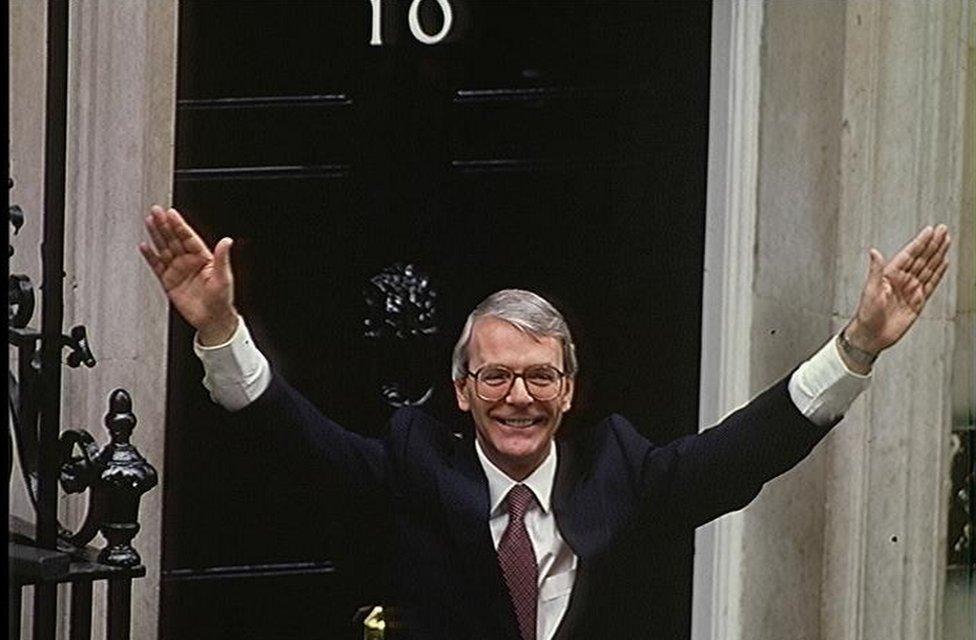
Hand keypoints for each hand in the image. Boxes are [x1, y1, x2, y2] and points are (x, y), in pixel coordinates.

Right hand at [138, 205, 238, 344]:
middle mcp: (189, 262)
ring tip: (149, 222)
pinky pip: (157, 266)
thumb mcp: (224, 277)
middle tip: (156, 211)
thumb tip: (227, 241)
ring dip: (156, 236)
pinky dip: (150, 256)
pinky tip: (144, 246)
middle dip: (165, 225)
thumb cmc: (222, 299)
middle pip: (174, 239)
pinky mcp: (169, 281)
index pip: (188, 237)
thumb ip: (222, 258)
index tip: (171, 213)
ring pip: (164, 249)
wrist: (212, 319)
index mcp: (203, 258)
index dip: (179, 225)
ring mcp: (178, 270)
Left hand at [845, 224, 950, 357]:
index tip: (930, 230)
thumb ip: (875, 270)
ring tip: (946, 242)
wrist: (872, 335)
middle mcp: (902, 280)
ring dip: (938, 255)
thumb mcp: (870, 290)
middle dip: (933, 244)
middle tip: (943, 230)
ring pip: (928, 268)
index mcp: (890, 275)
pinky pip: (931, 284)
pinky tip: (943, 263)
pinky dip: (938, 273)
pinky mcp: (918, 301)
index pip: (909, 254)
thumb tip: (874, 252)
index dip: (920, 242)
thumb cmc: (866, 314)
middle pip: (922, 258)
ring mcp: (911, 290)